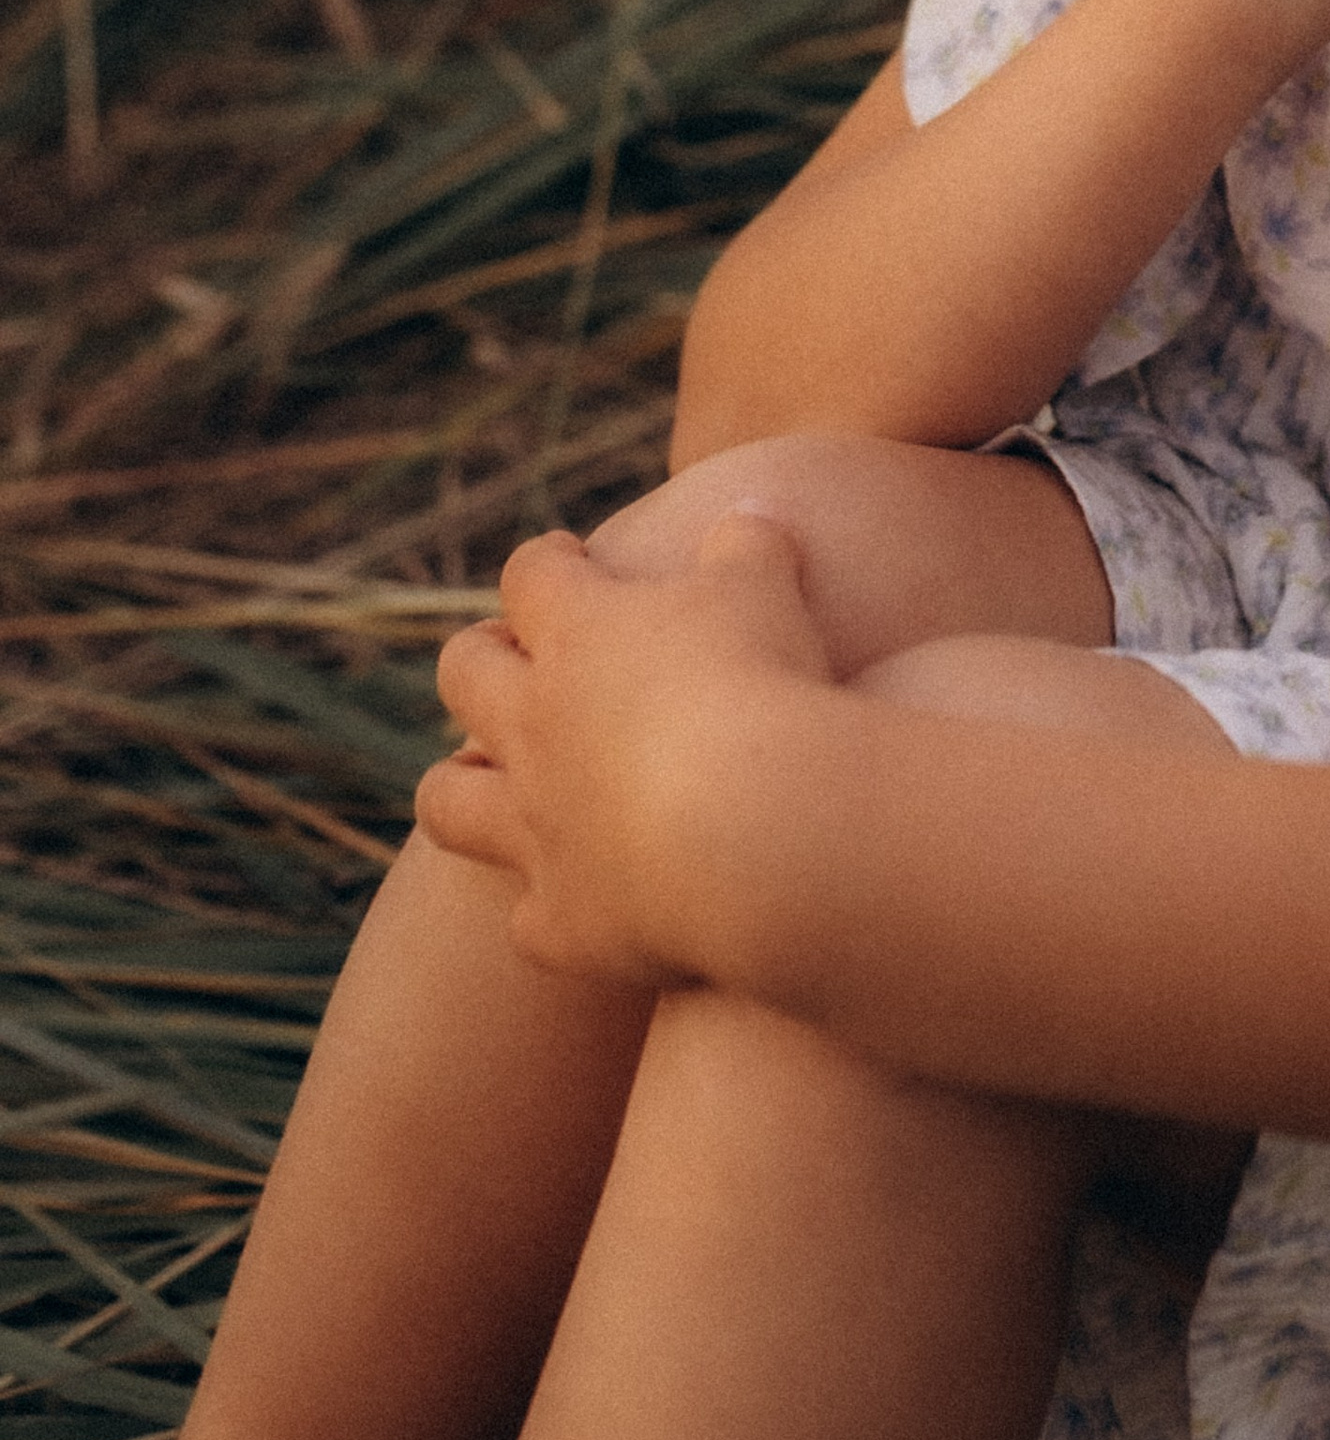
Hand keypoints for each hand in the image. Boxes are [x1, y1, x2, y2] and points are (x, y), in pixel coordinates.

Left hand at [419, 509, 828, 986]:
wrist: (755, 832)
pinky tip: (584, 904)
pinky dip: (551, 911)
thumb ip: (750, 545)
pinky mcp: (564, 920)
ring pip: (449, 800)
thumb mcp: (769, 588)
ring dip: (462, 783)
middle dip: (482, 659)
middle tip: (523, 658)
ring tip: (493, 777)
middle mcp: (533, 725)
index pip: (532, 575)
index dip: (548, 562)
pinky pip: (531, 922)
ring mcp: (537, 826)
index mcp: (577, 631)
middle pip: (465, 675)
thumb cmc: (762, 685)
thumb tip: (752, 516)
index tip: (571, 558)